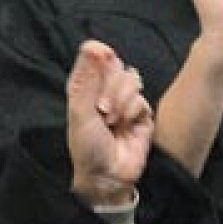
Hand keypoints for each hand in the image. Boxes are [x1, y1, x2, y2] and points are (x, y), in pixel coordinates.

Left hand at [66, 41, 151, 206]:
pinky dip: (132, 110)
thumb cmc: (87, 148)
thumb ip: (87, 79)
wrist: (107, 176)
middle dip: (110, 85)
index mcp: (85, 89)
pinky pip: (142, 99)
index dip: (100, 54)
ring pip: (131, 80)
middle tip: (101, 109)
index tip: (102, 54)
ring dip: (121, 99)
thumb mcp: (80, 112)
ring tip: (111, 120)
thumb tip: (92, 47)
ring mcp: (124, 103)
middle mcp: (104, 93)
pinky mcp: (142, 115)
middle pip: (116, 67)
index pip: (95, 58)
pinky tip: (124, 125)